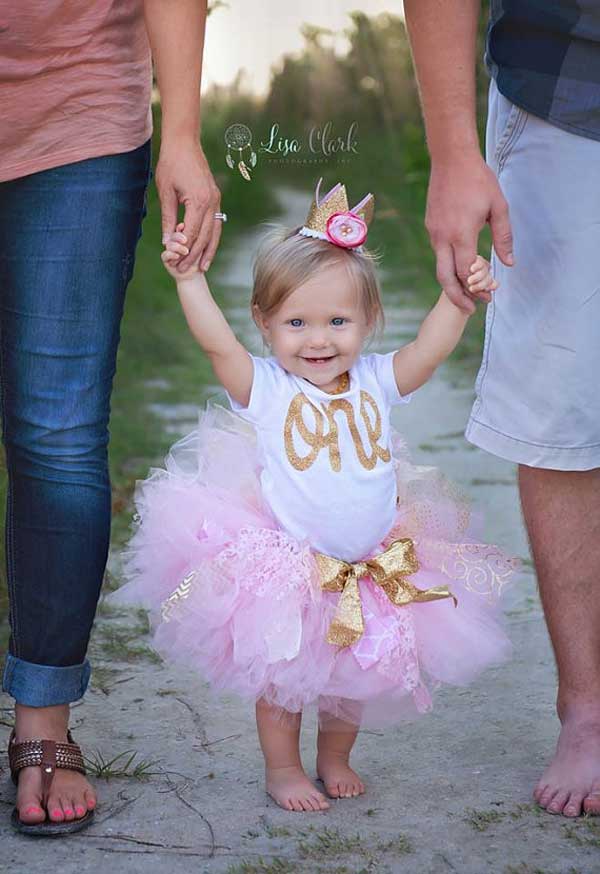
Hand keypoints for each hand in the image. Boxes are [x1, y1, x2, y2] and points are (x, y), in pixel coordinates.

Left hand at [155, 139, 221, 273]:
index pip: (192, 233)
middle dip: (194, 255)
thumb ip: (168, 218)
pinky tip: (206, 248)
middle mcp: (212, 202)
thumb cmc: (171, 164)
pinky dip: (211, 238)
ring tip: (202, 267)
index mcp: (199, 201)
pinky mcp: (215, 198)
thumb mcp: (165, 192)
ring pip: (214, 232)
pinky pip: (216, 223)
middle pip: (205, 236)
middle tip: (185, 270)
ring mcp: (216, 200)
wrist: (184, 142)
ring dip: (208, 251)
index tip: (175, 263)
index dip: (183, 250)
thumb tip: (167, 242)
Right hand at [161, 224, 196, 281]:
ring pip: (169, 244)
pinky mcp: (166, 259)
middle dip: (178, 237)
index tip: (182, 226)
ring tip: (186, 252)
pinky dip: (171, 254)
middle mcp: (175, 241)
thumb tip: (186, 226)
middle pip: (173, 235)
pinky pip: (165, 255)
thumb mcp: (200, 247)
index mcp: (182, 235)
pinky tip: (177, 256)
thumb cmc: (201, 259)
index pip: (179, 228)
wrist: (196, 274)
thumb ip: (197, 238)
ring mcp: (169, 249)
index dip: (180, 227)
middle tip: (184, 240)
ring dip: (177, 247)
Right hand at [426, 152, 512, 313]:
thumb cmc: (478, 180)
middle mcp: (442, 237)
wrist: (450, 158)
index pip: (467, 272)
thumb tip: (509, 264)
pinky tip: (461, 267)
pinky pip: (439, 252)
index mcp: (461, 234)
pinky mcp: (430, 227)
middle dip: (457, 298)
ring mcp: (433, 232)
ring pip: (440, 267)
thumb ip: (504, 238)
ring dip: (452, 283)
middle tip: (469, 310)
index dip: (477, 289)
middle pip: (445, 278)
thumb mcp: (499, 208)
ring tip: (467, 293)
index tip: (488, 297)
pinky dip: (449, 266)